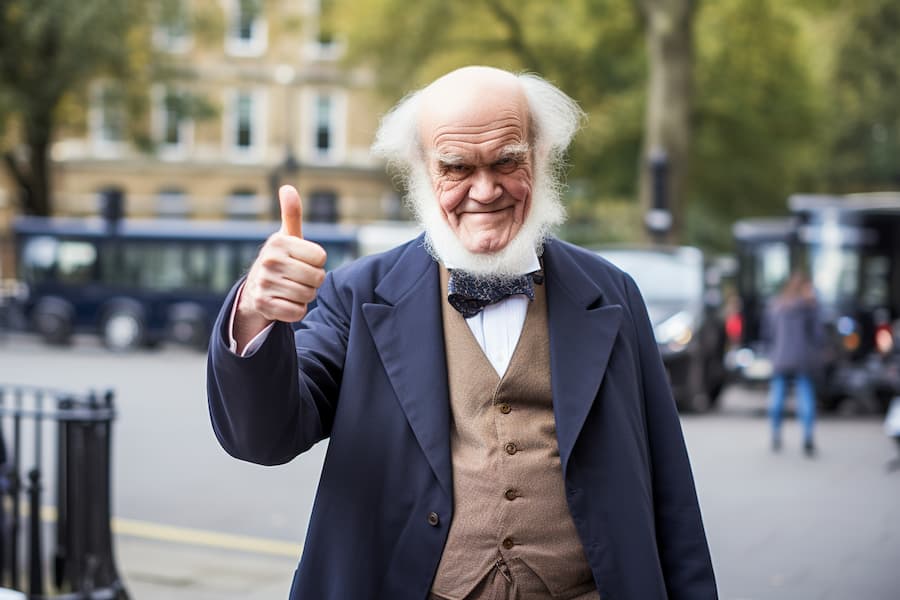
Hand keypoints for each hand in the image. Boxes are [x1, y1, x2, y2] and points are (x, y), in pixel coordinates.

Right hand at [234, 185, 326, 345]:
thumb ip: (292, 213)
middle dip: (313, 281)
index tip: (304, 261)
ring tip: (293, 288)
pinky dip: (296, 310)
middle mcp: (269, 262)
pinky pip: (298, 312)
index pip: (321, 258)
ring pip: (308, 296)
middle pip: (317, 279)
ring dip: (306, 296)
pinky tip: (286, 302)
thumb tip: (288, 187)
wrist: (255, 287)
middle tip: (299, 277)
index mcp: (279, 242)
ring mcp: (265, 284)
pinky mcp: (264, 306)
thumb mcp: (287, 235)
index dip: (317, 262)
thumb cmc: (281, 258)